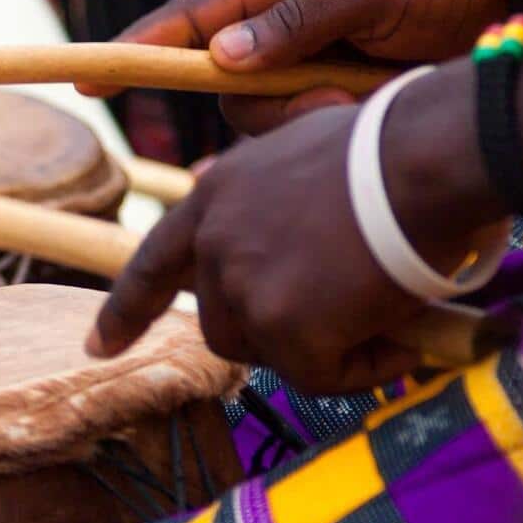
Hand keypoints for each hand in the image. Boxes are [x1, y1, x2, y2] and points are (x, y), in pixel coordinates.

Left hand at [86, 62, 503, 392]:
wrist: (426, 157)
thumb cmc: (390, 146)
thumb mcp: (303, 153)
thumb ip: (270, 197)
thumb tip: (278, 243)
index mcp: (215, 197)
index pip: (153, 264)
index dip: (126, 312)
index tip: (97, 348)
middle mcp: (216, 244)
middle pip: (223, 325)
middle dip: (274, 335)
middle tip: (337, 329)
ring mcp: (245, 287)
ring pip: (272, 353)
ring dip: (323, 350)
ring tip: (384, 318)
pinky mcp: (286, 328)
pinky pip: (322, 376)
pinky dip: (364, 368)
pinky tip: (403, 339)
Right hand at [95, 0, 504, 132]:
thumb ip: (295, 23)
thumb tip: (218, 55)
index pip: (188, 19)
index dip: (137, 49)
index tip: (91, 79)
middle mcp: (280, 22)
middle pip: (228, 85)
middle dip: (271, 104)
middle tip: (335, 98)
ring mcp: (308, 58)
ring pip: (268, 114)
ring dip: (312, 118)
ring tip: (370, 98)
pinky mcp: (338, 90)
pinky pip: (307, 126)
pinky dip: (333, 128)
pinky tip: (370, 112)